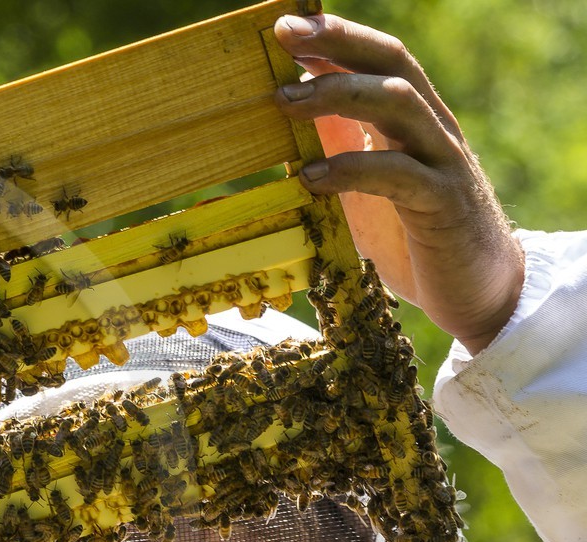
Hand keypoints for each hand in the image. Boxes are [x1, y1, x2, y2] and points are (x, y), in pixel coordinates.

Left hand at [274, 13, 524, 352]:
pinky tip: (309, 179)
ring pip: (398, 103)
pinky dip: (350, 170)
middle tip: (285, 34)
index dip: (336, 35)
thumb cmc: (416, 236)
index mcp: (414, 120)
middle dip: (338, 41)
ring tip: (284, 102)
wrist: (479, 292)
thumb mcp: (367, 184)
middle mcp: (433, 129)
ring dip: (337, 94)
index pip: (378, 59)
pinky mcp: (442, 204)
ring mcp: (442, 163)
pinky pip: (397, 174)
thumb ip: (342, 144)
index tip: (285, 23)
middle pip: (392, 62)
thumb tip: (297, 108)